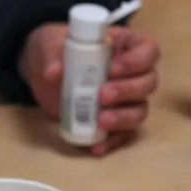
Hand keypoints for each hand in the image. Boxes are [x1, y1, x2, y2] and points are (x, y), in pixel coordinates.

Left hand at [21, 23, 159, 155]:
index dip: (137, 61)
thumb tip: (53, 73)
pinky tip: (96, 146)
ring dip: (123, 118)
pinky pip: (123, 135)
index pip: (148, 51)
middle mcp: (133, 74)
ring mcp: (126, 101)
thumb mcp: (50, 44)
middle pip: (148, 83)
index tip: (111, 69)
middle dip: (127, 91)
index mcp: (126, 47)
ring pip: (140, 111)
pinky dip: (111, 142)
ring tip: (100, 121)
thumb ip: (52, 55)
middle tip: (102, 95)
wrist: (43, 75)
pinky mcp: (115, 122)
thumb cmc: (56, 50)